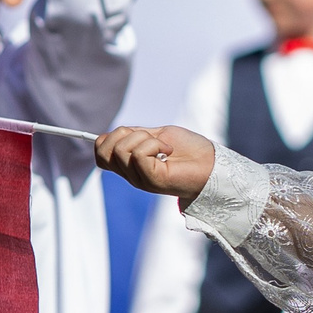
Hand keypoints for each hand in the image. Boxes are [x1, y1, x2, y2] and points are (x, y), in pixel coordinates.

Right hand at [96, 126, 216, 200]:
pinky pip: (138, 154)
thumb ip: (134, 136)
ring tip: (164, 147)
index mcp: (130, 164)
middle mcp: (131, 174)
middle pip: (104, 148)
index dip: (107, 137)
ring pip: (121, 149)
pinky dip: (155, 144)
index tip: (131, 132)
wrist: (212, 162)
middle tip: (150, 138)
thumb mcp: (155, 135)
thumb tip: (110, 134)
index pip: (100, 151)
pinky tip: (169, 151)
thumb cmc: (189, 148)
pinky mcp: (152, 180)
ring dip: (144, 138)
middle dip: (125, 133)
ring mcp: (140, 179)